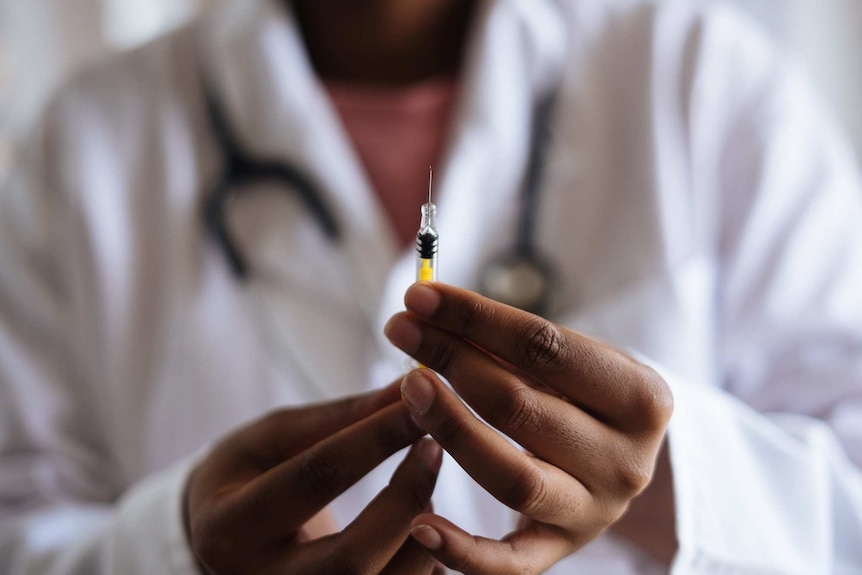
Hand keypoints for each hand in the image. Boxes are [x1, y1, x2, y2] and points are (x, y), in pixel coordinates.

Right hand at [185, 381, 443, 574]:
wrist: (217, 542)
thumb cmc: (244, 477)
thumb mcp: (272, 438)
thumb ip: (338, 416)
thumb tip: (406, 387)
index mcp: (229, 527)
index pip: (315, 478)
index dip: (374, 438)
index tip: (418, 404)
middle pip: (350, 557)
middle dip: (404, 499)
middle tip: (434, 448)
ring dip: (421, 538)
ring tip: (428, 494)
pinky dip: (419, 566)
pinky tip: (425, 533)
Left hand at [384, 283, 672, 573]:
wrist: (623, 459)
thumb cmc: (588, 395)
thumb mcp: (574, 361)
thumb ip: (512, 343)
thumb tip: (430, 311)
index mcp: (641, 398)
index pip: (545, 347)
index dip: (476, 318)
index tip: (420, 295)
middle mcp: (626, 462)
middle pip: (521, 407)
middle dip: (451, 360)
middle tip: (402, 331)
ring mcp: (593, 512)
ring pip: (512, 477)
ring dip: (451, 429)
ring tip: (408, 387)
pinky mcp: (560, 550)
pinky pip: (509, 563)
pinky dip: (463, 549)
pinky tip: (419, 524)